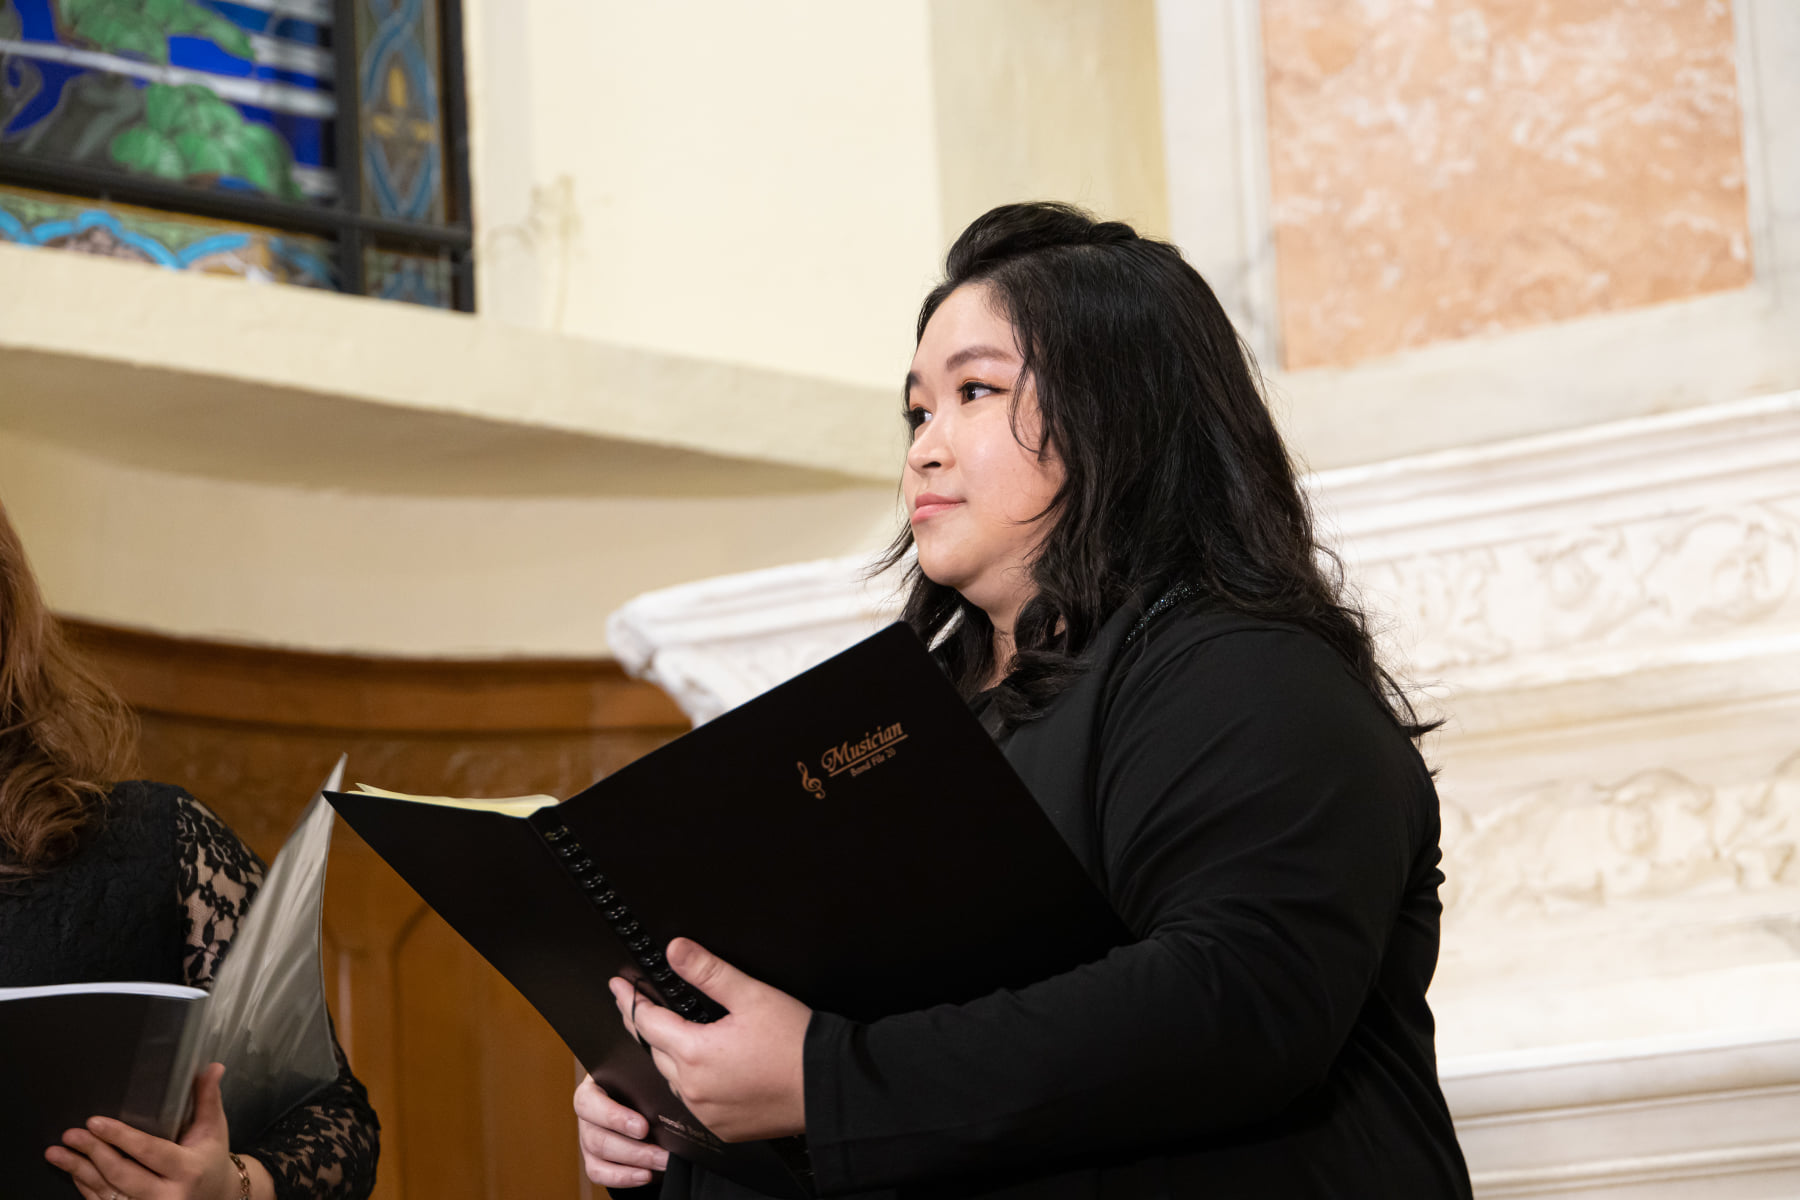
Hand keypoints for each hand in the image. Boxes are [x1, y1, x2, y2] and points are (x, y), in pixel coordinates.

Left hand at [45, 1062, 270, 1199]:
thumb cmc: (211, 1158)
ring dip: (79, 1170)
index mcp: (188, 1169)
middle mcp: (168, 1195)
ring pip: (106, 1191)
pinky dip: (85, 1186)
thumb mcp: (214, 1129)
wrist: (216, 1196)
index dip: (121, 1137)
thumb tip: (212, 1067)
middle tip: (71, 1134)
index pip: (150, 1151)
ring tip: (56, 1153)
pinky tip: (73, 1170)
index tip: (96, 1122)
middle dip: (93, 1153)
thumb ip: (209, 1098)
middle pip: (122, 1174)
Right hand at [573, 1076, 668, 1188]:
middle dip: (634, 1150)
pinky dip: (623, 1178)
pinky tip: (646, 1175)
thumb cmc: (639, 1083)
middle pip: (598, 1137)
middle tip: (664, 1154)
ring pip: (599, 1156)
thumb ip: (645, 1083)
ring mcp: (587, 1138)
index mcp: (592, 1088)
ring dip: (634, 1163)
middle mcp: (586, 1116)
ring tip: (662, 1163)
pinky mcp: (593, 1159)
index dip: (614, 1118)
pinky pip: (599, 1173)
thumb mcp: (640, 1077)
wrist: (640, 1098)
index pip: (589, 1103)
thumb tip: (668, 1092)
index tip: (643, 1128)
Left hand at [611, 937, 810, 1141]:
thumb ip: (708, 971)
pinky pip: (694, 1102)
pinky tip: (700, 1069)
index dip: (631, 1001)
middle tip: (637, 1006)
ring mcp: (707, 1113)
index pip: (647, 1022)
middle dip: (645, 1027)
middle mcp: (694, 1088)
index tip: (619, 988)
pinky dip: (690, 1083)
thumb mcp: (751, 995)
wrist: (828, 1087)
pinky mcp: (723, 1128)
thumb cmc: (795, 1042)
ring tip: (668, 1035)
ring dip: (667, 1056)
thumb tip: (675, 950)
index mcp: (696, 1053)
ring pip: (673, 1078)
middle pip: (655, 1051)